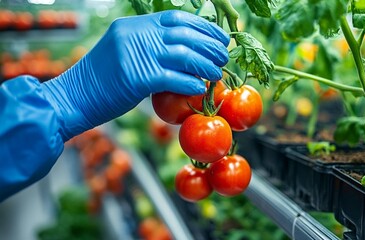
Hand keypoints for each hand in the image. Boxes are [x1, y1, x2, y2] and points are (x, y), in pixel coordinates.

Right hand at [41, 10, 229, 140]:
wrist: (75, 97)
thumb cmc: (102, 79)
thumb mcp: (123, 52)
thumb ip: (149, 47)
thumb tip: (185, 54)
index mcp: (134, 25)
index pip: (177, 18)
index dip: (203, 27)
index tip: (219, 37)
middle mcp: (136, 34)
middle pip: (185, 35)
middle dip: (210, 46)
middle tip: (224, 57)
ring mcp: (136, 54)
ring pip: (184, 56)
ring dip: (206, 65)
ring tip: (218, 74)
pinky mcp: (137, 78)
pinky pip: (174, 78)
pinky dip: (191, 83)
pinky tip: (201, 88)